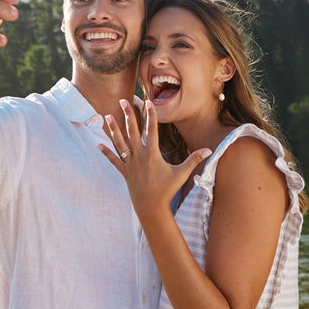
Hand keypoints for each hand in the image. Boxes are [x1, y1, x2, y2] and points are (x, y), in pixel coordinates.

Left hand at [98, 99, 210, 220]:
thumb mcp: (181, 174)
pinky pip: (114, 160)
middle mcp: (139, 156)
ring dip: (113, 129)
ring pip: (120, 143)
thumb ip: (194, 160)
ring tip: (107, 116)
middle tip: (123, 100)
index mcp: (152, 154)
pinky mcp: (124, 171)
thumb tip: (209, 150)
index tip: (148, 102)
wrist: (151, 208)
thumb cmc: (167, 190)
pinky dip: (106, 152)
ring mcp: (130, 164)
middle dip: (128, 115)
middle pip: (132, 131)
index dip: (151, 115)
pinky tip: (98, 144)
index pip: (152, 130)